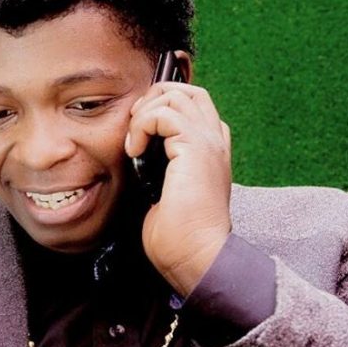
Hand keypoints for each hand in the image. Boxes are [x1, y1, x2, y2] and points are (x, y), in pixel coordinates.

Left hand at [126, 80, 231, 294]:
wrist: (195, 255)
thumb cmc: (179, 236)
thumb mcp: (165, 193)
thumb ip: (159, 167)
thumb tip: (136, 154)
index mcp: (211, 152)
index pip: (192, 108)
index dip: (162, 109)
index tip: (138, 135)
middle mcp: (214, 142)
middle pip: (187, 91)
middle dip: (153, 99)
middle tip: (134, 127)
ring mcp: (208, 142)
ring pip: (176, 95)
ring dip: (144, 113)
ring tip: (133, 143)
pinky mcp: (196, 147)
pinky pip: (164, 113)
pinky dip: (142, 125)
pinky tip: (134, 150)